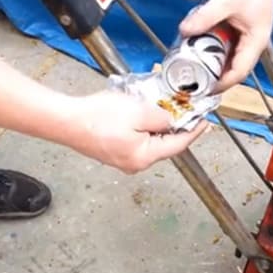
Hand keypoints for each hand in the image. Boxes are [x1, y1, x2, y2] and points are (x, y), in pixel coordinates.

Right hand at [75, 91, 207, 173]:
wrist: (66, 121)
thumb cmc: (99, 117)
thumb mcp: (140, 111)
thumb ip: (162, 119)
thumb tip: (171, 122)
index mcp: (145, 157)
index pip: (178, 145)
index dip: (194, 132)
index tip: (206, 123)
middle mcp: (135, 164)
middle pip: (164, 145)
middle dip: (174, 127)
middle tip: (184, 110)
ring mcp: (122, 160)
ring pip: (149, 142)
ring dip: (156, 126)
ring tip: (160, 108)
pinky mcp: (112, 153)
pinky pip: (135, 141)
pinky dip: (142, 128)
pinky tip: (139, 114)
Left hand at [179, 0, 272, 92]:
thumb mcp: (226, 0)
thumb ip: (205, 17)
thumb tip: (185, 31)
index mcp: (256, 42)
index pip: (239, 72)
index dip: (222, 84)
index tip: (205, 89)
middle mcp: (253, 43)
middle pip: (233, 69)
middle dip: (215, 76)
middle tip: (196, 79)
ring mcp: (247, 37)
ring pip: (229, 58)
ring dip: (213, 63)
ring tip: (195, 66)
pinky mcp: (240, 30)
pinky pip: (226, 46)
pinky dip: (214, 49)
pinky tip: (201, 47)